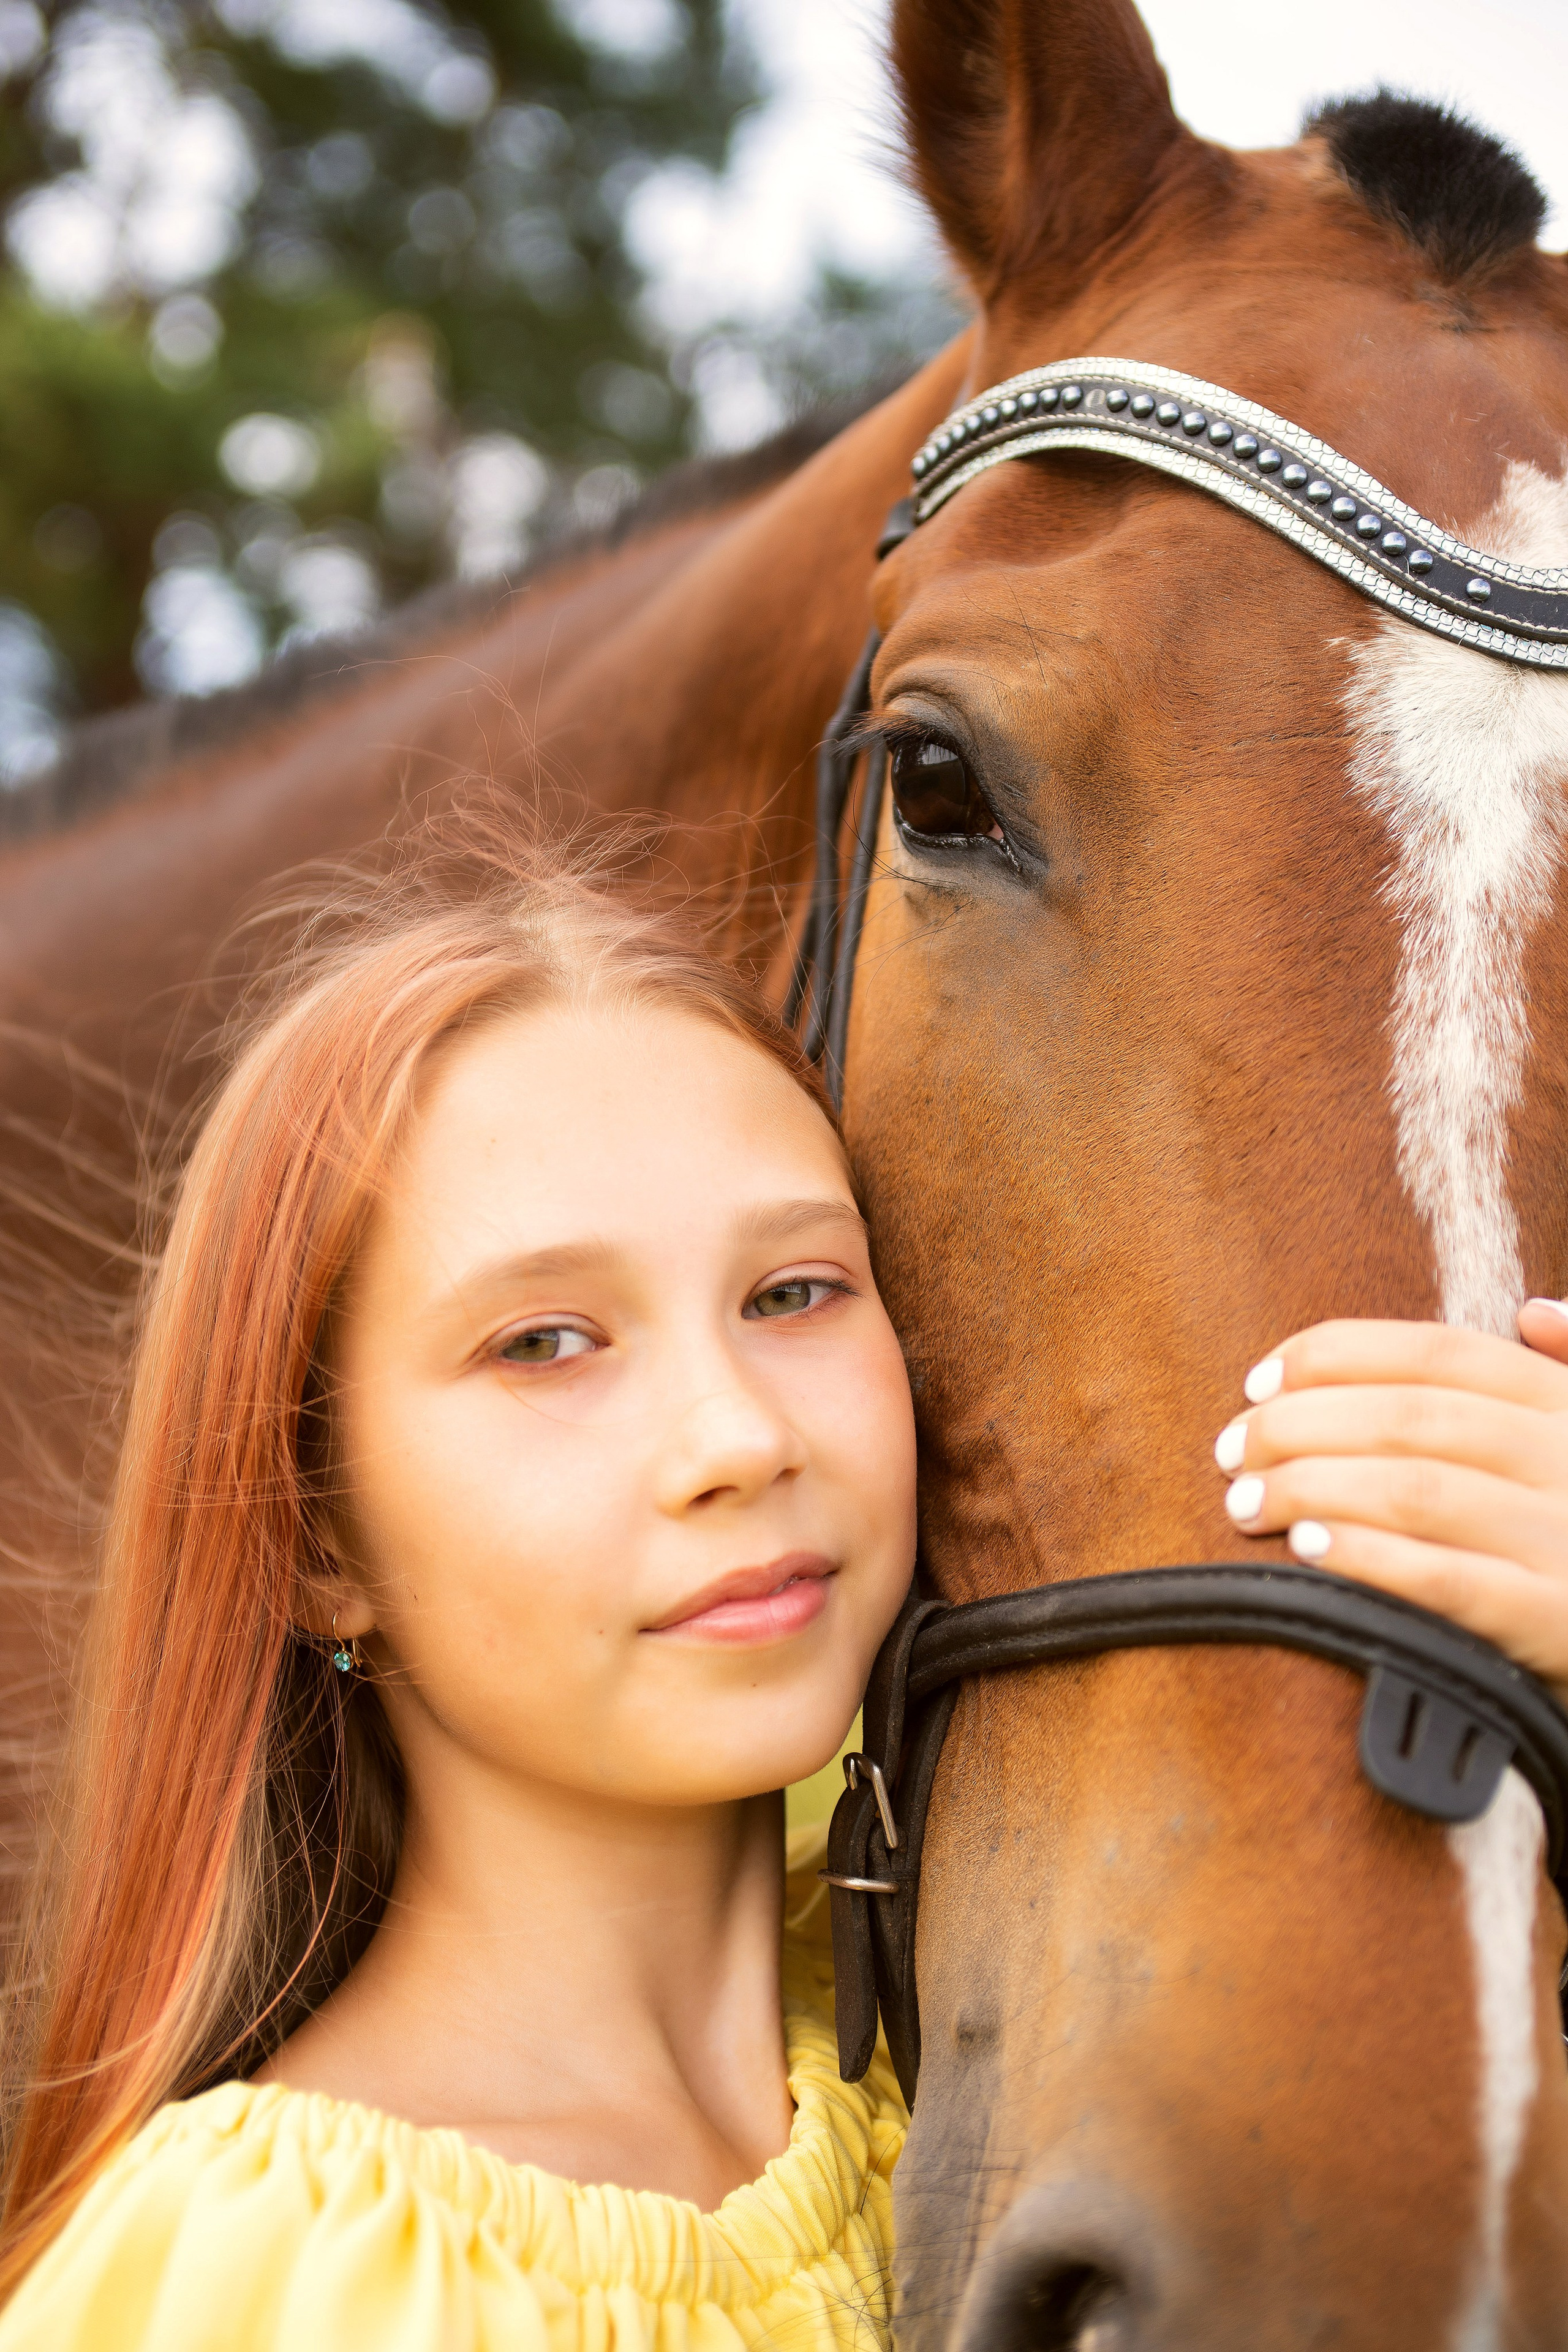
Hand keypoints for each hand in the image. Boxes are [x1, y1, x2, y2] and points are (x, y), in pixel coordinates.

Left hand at [1211, 1305, 1567, 1702]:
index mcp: (1565, 1405)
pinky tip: (1310, 1549)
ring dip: (1314, 1488)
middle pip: (1410, 1417)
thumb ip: (1564, 1374)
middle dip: (1300, 1427)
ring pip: (1418, 1491)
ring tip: (1249, 1502)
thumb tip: (1533, 1312)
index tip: (1257, 1384)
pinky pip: (1451, 1582)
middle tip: (1234, 1455)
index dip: (1334, 1356)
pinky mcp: (1559, 1623)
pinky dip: (1372, 1559)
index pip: (1436, 1353)